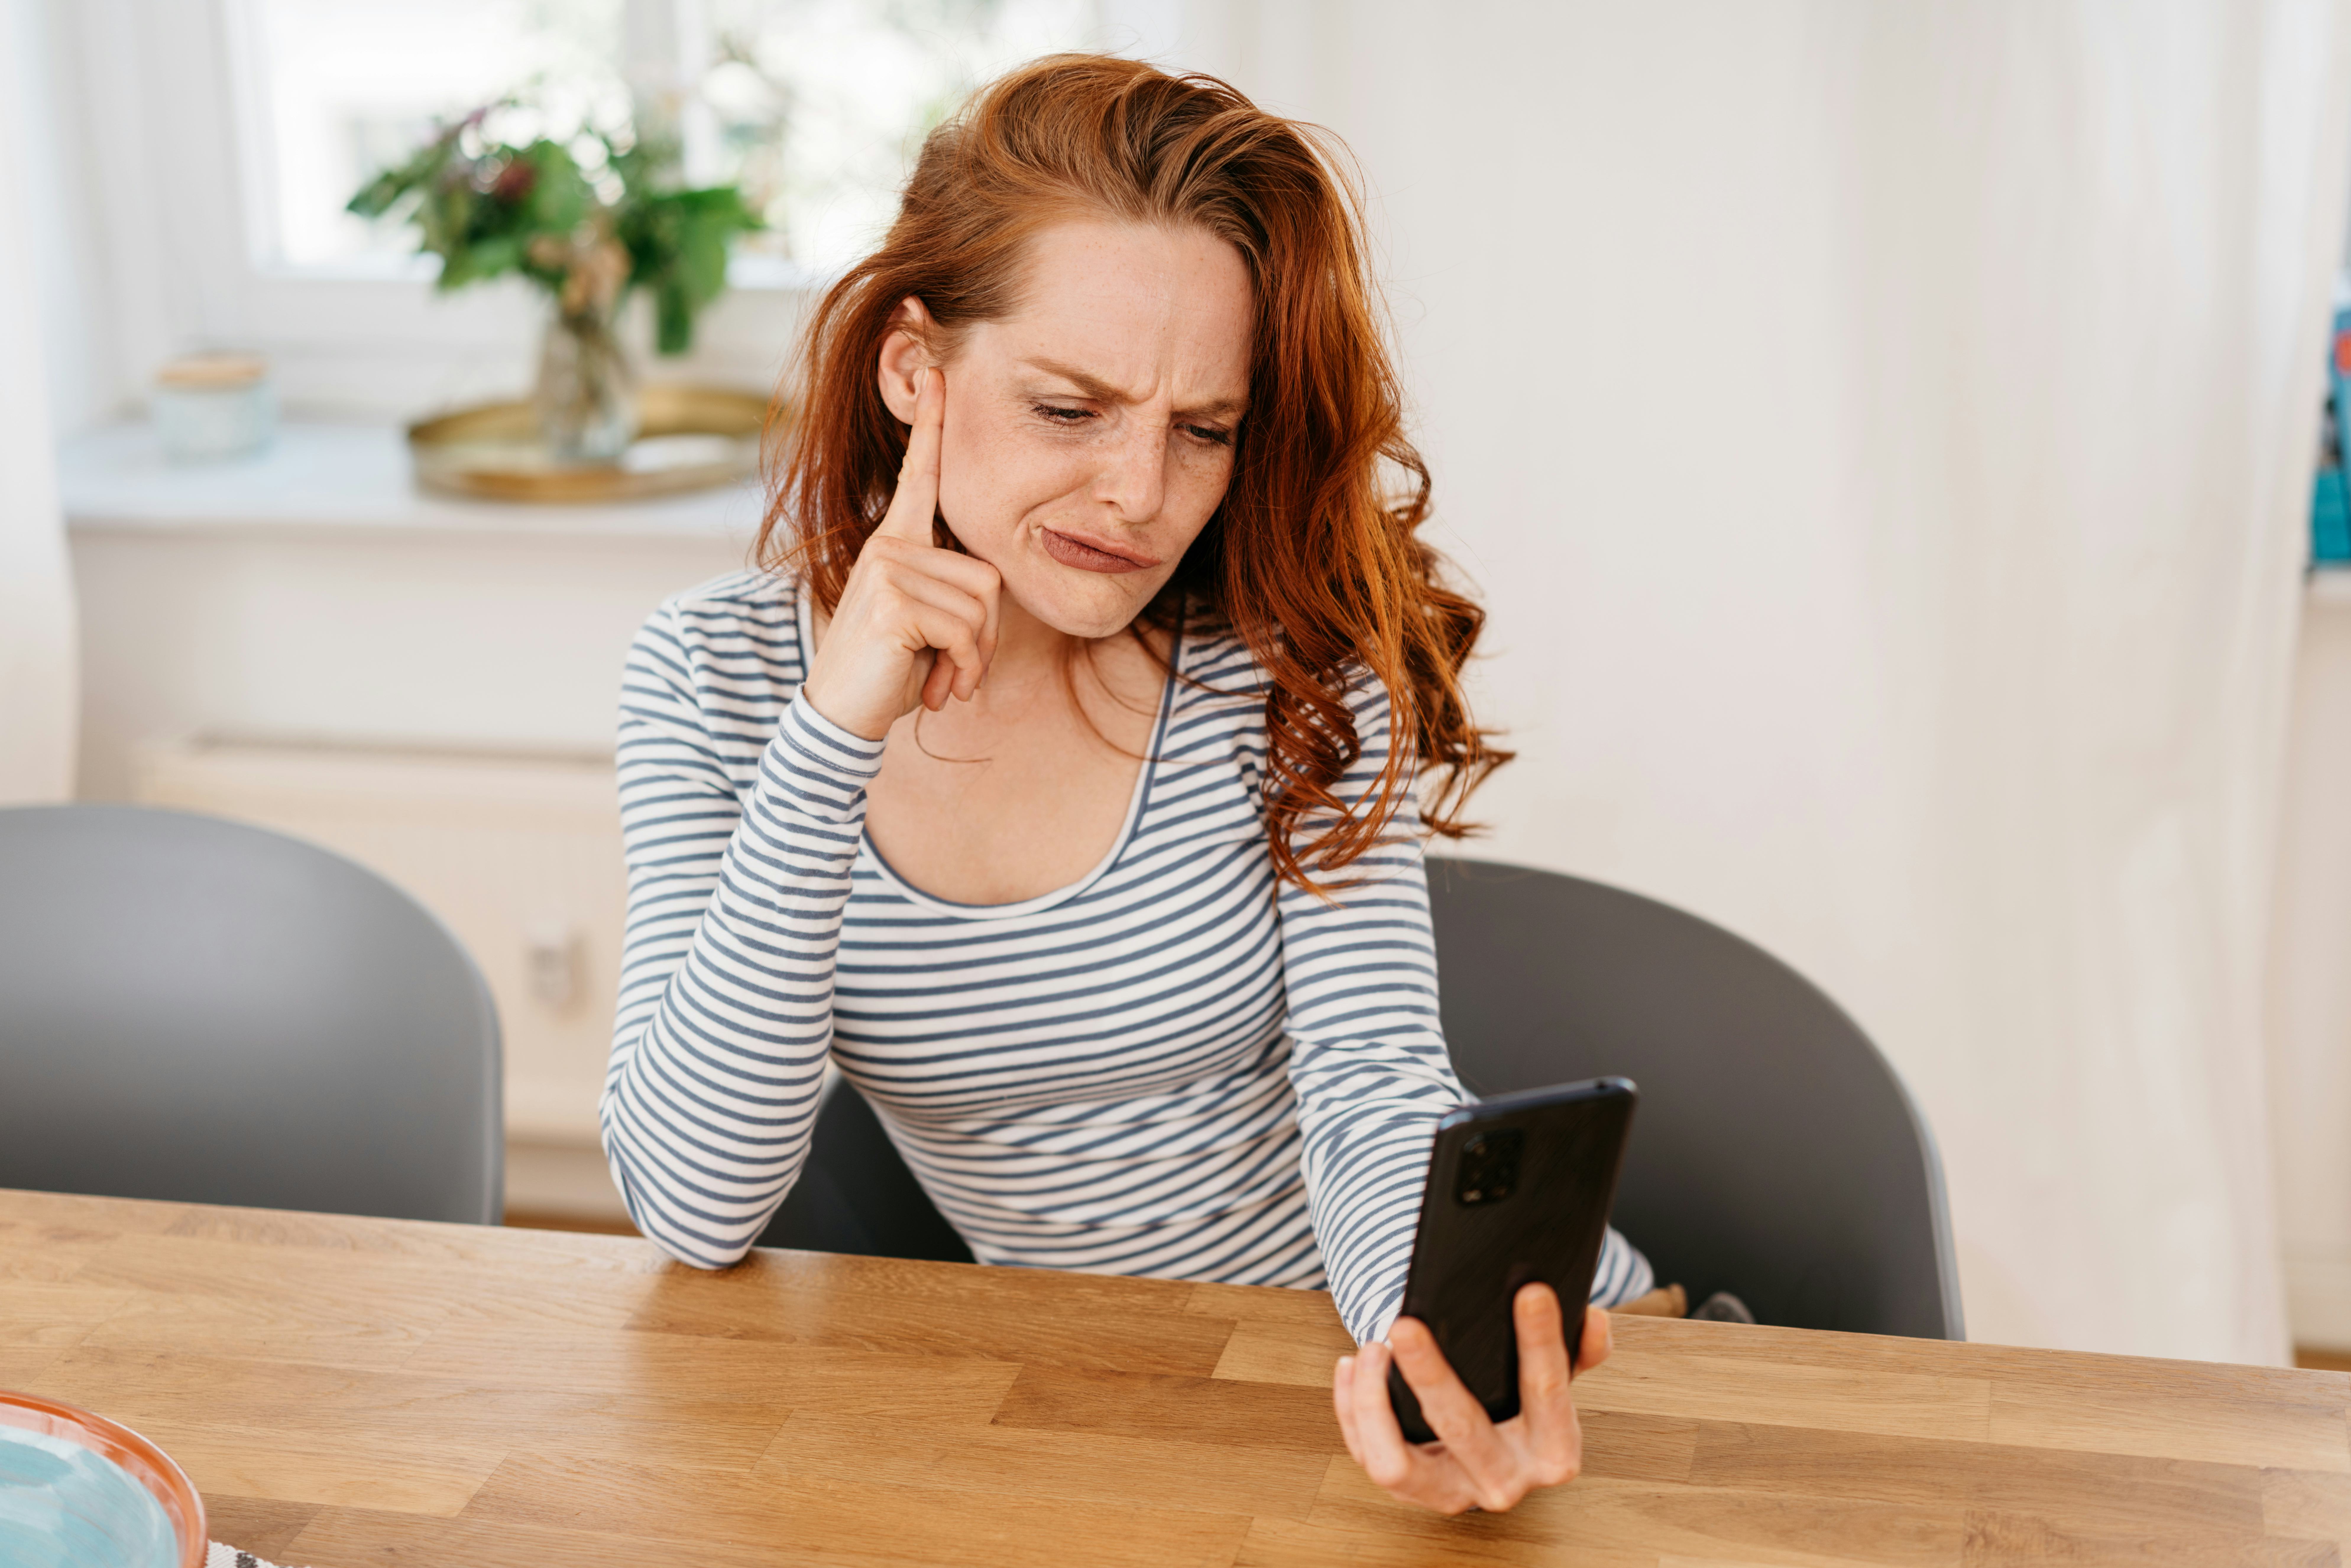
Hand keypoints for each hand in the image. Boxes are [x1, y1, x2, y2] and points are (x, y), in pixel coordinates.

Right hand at [799, 367, 1000, 740]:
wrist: (840, 715)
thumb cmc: (889, 670)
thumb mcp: (926, 624)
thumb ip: (952, 594)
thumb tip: (986, 593)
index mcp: (896, 544)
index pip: (918, 476)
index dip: (932, 427)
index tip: (938, 374)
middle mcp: (889, 546)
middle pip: (988, 576)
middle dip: (984, 637)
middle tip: (952, 668)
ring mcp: (888, 569)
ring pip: (981, 607)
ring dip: (973, 657)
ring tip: (936, 677)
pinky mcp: (893, 600)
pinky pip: (965, 632)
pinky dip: (960, 669)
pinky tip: (930, 688)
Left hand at [1332, 1284, 1609, 1514]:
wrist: (1499, 1456)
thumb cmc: (1526, 1407)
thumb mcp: (1560, 1378)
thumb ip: (1580, 1349)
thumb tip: (1594, 1320)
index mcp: (1553, 1452)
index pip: (1547, 1390)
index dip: (1541, 1340)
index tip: (1531, 1291)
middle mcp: (1506, 1481)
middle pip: (1463, 1428)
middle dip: (1430, 1373)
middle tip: (1405, 1323)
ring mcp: (1454, 1492)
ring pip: (1397, 1463)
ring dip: (1375, 1401)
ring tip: (1372, 1349)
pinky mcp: (1411, 1492)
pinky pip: (1370, 1457)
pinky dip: (1353, 1411)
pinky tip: (1352, 1367)